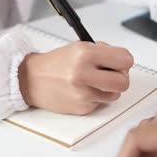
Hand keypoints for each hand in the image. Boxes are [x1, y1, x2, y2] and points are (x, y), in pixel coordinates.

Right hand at [18, 42, 132, 114]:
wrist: (32, 80)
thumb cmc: (56, 63)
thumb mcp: (80, 47)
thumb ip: (104, 52)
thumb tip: (124, 62)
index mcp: (85, 54)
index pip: (125, 60)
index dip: (123, 61)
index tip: (118, 62)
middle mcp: (84, 74)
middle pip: (124, 82)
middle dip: (121, 77)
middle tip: (112, 74)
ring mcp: (83, 94)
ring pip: (115, 95)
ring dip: (109, 89)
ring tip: (94, 82)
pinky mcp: (82, 108)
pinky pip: (101, 103)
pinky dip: (96, 97)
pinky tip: (83, 90)